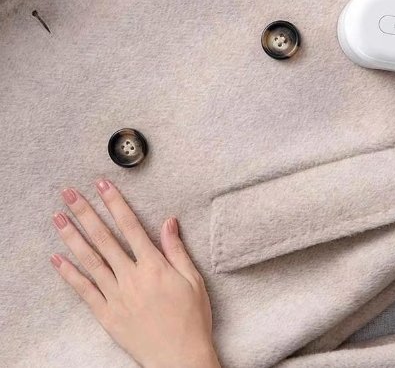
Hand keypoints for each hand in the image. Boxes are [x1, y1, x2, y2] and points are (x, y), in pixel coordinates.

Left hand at [50, 180, 220, 367]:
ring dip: (73, 237)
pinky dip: (69, 274)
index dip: (115, 203)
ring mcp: (116, 296)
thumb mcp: (193, 279)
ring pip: (90, 260)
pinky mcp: (106, 314)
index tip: (102, 186)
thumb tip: (169, 221)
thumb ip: (176, 249)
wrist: (180, 358)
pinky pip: (84, 291)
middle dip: (85, 213)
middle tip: (69, 194)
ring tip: (58, 218)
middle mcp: (131, 277)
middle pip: (104, 238)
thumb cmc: (191, 318)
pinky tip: (58, 259)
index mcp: (154, 265)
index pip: (130, 226)